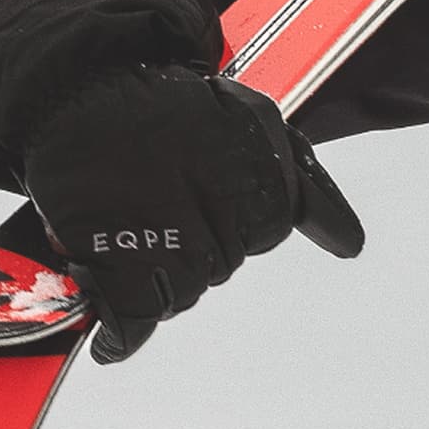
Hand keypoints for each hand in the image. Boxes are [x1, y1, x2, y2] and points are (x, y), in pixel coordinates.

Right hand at [23, 67, 359, 358]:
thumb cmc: (166, 107)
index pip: (273, 227)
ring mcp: (172, 231)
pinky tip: (113, 338)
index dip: (236, 221)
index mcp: (263, 168)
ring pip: (185, 292)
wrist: (78, 90)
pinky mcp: (119, 255)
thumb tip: (349, 244)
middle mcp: (225, 200)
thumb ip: (307, 187)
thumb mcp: (253, 122)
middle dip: (191, 248)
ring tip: (127, 241)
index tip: (215, 206)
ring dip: (156, 281)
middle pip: (224, 264)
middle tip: (155, 213)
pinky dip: (124, 334)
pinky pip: (135, 317)